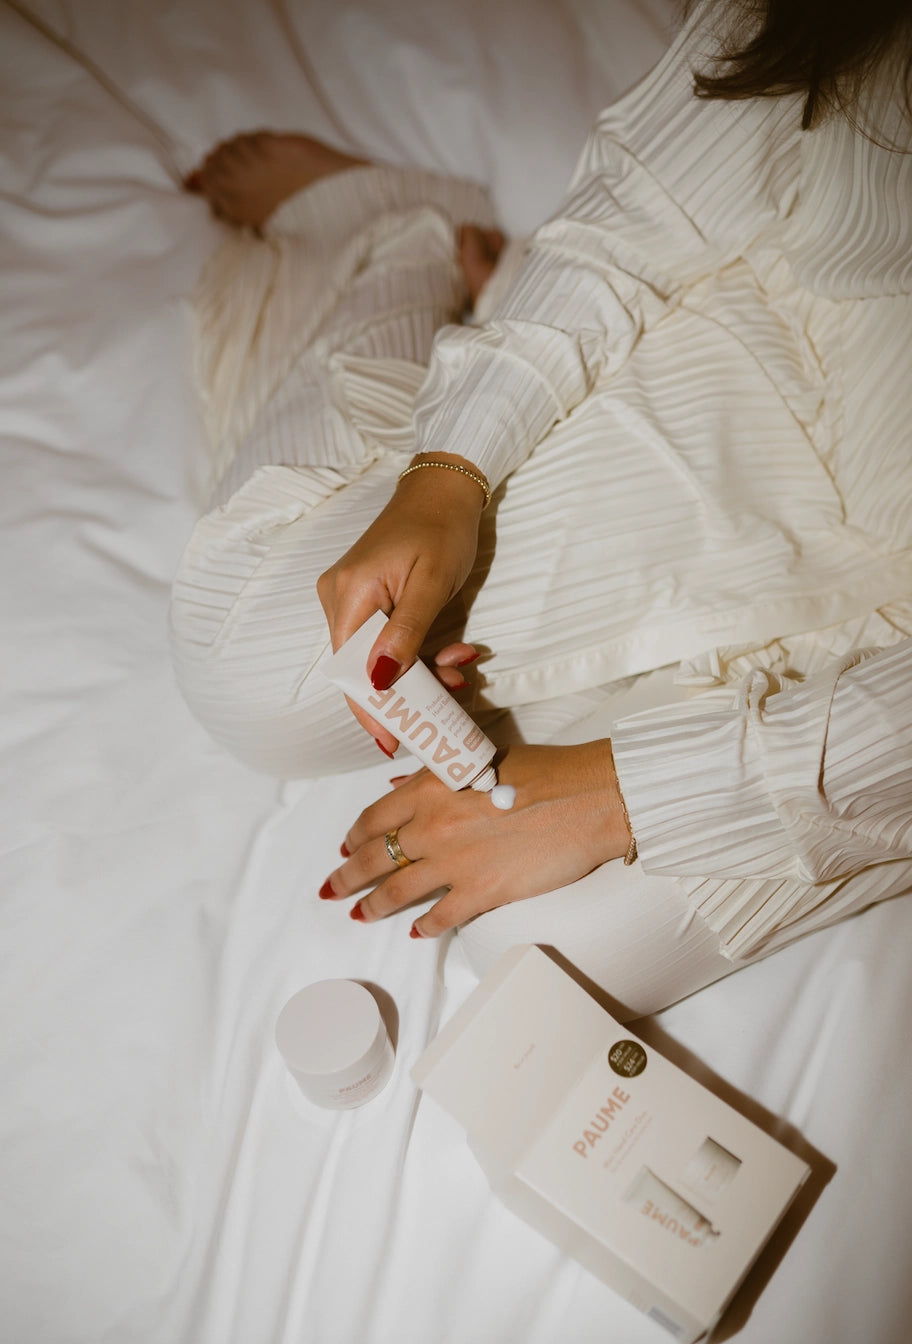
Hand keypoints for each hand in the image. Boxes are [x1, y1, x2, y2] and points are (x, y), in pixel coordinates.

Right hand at [316, 454, 487, 751]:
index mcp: (349, 594)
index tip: (392, 741)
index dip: (369, 709)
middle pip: (363, 667)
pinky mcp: (366, 599)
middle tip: (453, 693)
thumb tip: (381, 681)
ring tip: (461, 666)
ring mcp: (350, 599)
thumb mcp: (432, 583)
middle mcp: (338, 598)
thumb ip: (406, 633)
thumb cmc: (441, 528)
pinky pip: (385, 642)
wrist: (443, 490)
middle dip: (408, 689)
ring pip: (378, 658)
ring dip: (419, 672)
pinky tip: (450, 654)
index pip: (349, 669)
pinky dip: (416, 654)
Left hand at [317, 741, 632, 935]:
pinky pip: (440, 916)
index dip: (355, 836)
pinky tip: (417, 932)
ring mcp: (454, 863)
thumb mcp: (479, 758)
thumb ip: (434, 777)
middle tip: (331, 889)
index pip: (375, 816)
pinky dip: (424, 927)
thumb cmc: (545, 771)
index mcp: (430, 787)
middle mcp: (432, 826)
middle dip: (347, 877)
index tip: (346, 847)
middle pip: (375, 857)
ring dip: (373, 906)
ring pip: (396, 891)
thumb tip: (400, 787)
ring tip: (359, 915)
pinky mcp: (481, 892)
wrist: (588, 798)